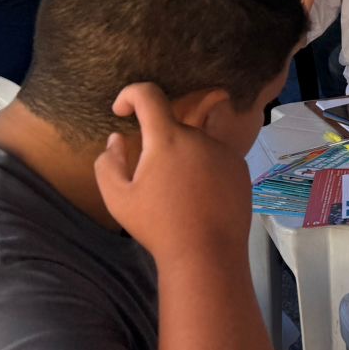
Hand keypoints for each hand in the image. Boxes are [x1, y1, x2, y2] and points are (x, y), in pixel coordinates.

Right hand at [93, 83, 251, 256]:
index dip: (130, 95)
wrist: (207, 255)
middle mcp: (200, 138)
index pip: (148, 94)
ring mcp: (224, 152)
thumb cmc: (158, 227)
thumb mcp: (118, 197)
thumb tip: (117, 139)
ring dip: (181, 158)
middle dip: (156, 144)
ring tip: (177, 195)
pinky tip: (198, 200)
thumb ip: (108, 162)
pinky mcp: (240, 169)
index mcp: (167, 138)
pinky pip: (215, 158)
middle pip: (172, 126)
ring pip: (194, 144)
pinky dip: (202, 170)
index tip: (121, 111)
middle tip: (150, 180)